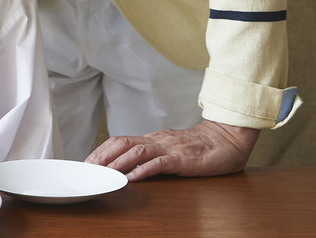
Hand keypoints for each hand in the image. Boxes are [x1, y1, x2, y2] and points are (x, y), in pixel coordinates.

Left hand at [85, 120, 259, 180]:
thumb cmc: (201, 147)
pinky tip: (132, 177)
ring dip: (117, 162)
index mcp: (153, 138)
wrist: (227, 139)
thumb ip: (154, 153)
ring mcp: (169, 148)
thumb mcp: (172, 148)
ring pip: (137, 151)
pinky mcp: (182, 159)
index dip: (102, 150)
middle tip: (88, 168)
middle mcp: (157, 139)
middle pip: (122, 142)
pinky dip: (144, 169)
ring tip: (103, 172)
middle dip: (102, 155)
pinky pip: (160, 163)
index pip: (121, 140)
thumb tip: (131, 165)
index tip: (87, 161)